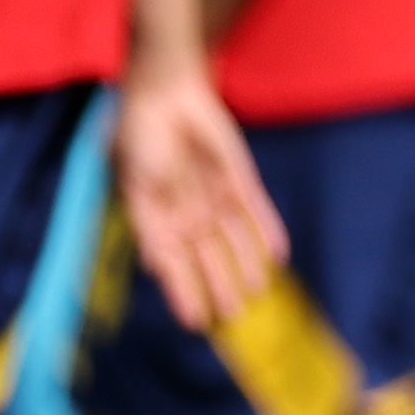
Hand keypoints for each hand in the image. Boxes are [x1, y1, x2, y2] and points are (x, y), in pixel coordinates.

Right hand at [114, 65, 284, 331]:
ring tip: (256, 291)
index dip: (182, 291)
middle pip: (206, 257)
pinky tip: (278, 253)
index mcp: (156, 219)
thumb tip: (157, 266)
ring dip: (244, 264)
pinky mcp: (238, 180)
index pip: (172, 264)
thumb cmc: (141, 136)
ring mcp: (214, 198)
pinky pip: (256, 210)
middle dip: (218, 285)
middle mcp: (187, 214)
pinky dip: (267, 230)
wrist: (166, 93)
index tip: (193, 321)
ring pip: (233, 240)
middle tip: (232, 316)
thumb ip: (149, 222)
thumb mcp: (136, 183)